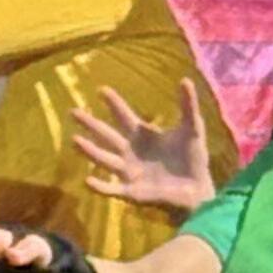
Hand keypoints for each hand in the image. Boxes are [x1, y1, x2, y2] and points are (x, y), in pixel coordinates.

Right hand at [73, 81, 217, 213]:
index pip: (124, 116)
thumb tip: (185, 79)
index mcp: (143, 135)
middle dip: (91, 123)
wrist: (198, 188)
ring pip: (104, 159)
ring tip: (75, 139)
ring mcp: (129, 172)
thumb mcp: (192, 128)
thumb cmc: (193, 157)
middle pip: (107, 135)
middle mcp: (131, 151)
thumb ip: (188, 106)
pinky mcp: (131, 192)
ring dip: (90, 151)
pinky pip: (111, 189)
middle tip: (74, 111)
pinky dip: (100, 186)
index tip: (101, 89)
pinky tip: (88, 180)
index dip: (114, 103)